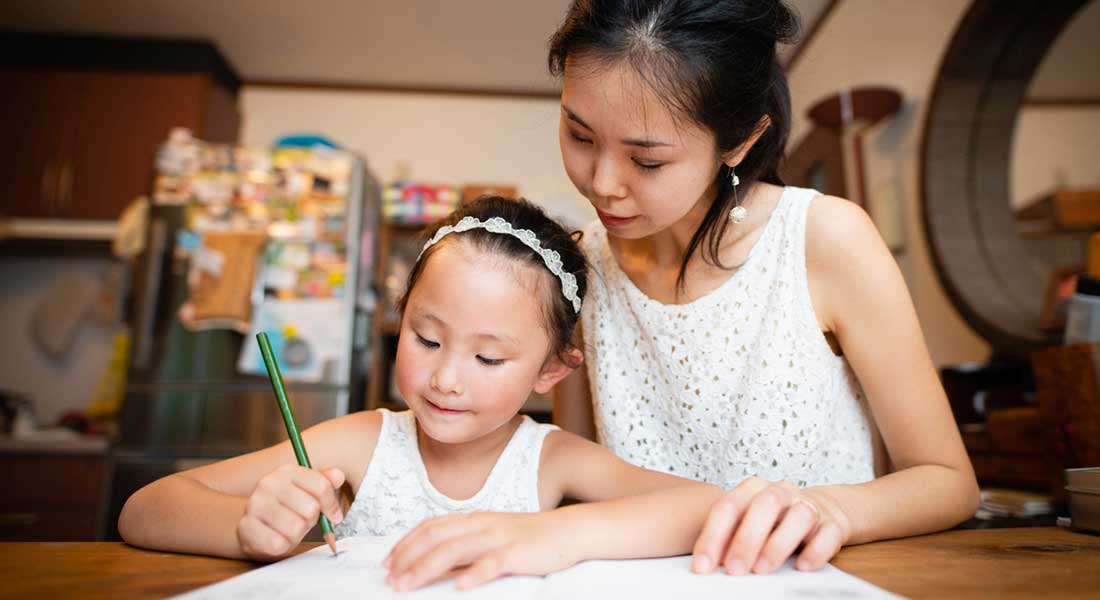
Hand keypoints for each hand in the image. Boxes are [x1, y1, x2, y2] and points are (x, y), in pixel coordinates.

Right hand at [236, 464, 344, 560]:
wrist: (255, 524)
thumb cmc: (288, 507)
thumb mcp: (309, 491)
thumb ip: (325, 481)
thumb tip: (338, 476)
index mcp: (287, 471)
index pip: (322, 486)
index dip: (331, 505)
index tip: (331, 513)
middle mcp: (268, 484)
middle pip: (310, 509)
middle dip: (311, 520)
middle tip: (302, 520)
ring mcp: (254, 504)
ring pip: (295, 527)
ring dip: (297, 534)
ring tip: (289, 528)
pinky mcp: (246, 527)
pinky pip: (278, 543)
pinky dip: (283, 545)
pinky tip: (278, 538)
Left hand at [382, 512, 574, 590]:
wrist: (571, 531)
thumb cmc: (531, 537)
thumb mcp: (495, 535)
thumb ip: (469, 545)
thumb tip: (439, 562)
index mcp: (475, 519)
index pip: (432, 527)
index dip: (406, 542)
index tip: (387, 561)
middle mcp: (482, 525)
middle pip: (436, 537)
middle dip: (408, 557)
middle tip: (389, 578)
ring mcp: (499, 537)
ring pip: (455, 550)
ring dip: (426, 568)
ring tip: (407, 585)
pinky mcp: (518, 553)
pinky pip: (492, 563)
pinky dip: (473, 574)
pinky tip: (459, 587)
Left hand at [691, 477, 851, 574]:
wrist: (822, 509)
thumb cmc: (774, 520)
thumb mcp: (748, 522)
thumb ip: (730, 538)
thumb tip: (708, 565)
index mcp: (753, 488)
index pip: (728, 506)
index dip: (713, 536)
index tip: (703, 566)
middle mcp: (781, 491)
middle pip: (764, 505)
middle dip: (746, 539)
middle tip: (734, 569)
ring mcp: (808, 505)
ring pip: (798, 516)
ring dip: (778, 545)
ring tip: (762, 570)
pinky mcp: (832, 524)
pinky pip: (828, 534)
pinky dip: (815, 551)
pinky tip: (802, 566)